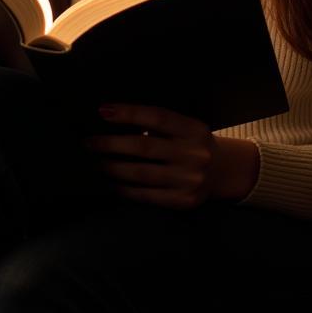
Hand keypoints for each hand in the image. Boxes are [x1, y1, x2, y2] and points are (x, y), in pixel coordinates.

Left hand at [83, 104, 260, 209]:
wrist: (223, 171)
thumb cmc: (192, 143)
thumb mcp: (185, 128)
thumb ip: (158, 125)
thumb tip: (113, 118)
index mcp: (193, 129)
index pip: (157, 117)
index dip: (129, 113)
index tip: (103, 111)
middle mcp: (193, 154)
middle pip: (144, 147)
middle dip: (110, 144)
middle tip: (89, 143)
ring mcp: (189, 179)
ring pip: (140, 173)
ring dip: (113, 168)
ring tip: (97, 163)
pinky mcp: (182, 200)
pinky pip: (145, 194)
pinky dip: (124, 188)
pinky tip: (112, 182)